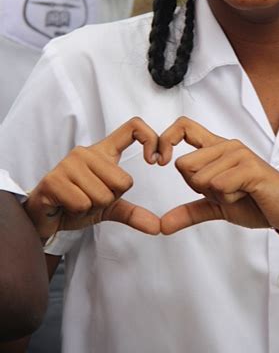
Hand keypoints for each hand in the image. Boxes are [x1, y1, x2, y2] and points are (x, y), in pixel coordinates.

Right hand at [25, 118, 160, 238]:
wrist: (43, 217)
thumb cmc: (76, 204)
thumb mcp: (109, 207)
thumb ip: (133, 213)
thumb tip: (158, 227)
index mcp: (104, 151)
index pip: (133, 127)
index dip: (151, 138)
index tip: (155, 161)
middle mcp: (86, 152)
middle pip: (123, 181)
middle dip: (110, 199)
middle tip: (91, 198)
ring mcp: (68, 163)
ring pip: (103, 195)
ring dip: (92, 207)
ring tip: (77, 201)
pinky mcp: (54, 180)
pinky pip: (83, 203)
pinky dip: (78, 212)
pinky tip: (67, 206)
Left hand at [158, 117, 278, 234]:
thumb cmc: (255, 202)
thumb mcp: (216, 206)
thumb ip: (189, 211)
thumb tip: (161, 226)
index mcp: (216, 147)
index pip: (183, 126)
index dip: (165, 140)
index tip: (159, 162)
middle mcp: (226, 145)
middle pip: (184, 164)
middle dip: (197, 188)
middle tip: (225, 191)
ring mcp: (238, 154)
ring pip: (200, 178)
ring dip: (217, 195)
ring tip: (240, 192)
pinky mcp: (250, 167)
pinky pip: (219, 185)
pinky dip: (229, 198)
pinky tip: (247, 194)